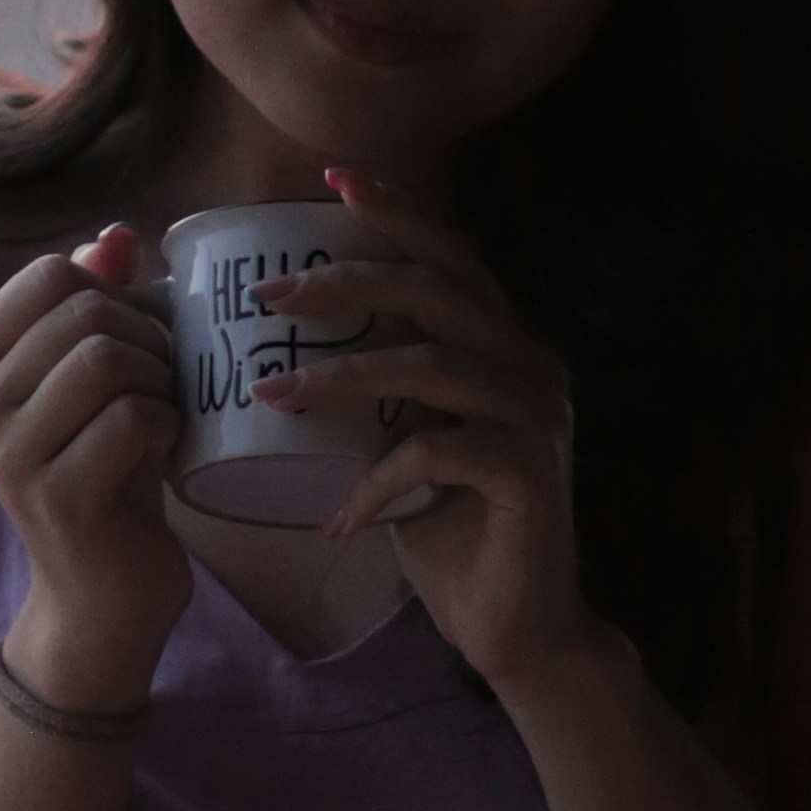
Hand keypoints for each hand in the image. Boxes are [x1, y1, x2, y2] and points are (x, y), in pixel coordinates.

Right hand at [0, 226, 186, 706]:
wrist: (102, 593)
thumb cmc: (103, 471)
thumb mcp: (95, 379)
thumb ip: (95, 303)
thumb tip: (114, 234)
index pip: (50, 275)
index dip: (113, 294)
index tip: (133, 338)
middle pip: (85, 312)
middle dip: (146, 336)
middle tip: (161, 381)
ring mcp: (6, 454)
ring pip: (106, 359)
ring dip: (158, 379)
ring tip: (160, 412)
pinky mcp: (52, 496)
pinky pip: (131, 417)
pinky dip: (165, 425)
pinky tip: (160, 451)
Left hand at [260, 171, 603, 699]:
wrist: (514, 632)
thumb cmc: (449, 532)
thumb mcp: (404, 442)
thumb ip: (379, 391)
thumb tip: (280, 347)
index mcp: (504, 346)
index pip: (451, 256)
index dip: (397, 211)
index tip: (332, 179)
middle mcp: (530, 366)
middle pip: (438, 289)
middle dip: (349, 280)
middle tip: (274, 294)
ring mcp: (537, 416)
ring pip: (432, 363)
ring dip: (343, 375)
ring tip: (273, 393)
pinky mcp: (531, 474)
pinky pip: (439, 451)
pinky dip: (377, 479)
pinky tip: (339, 516)